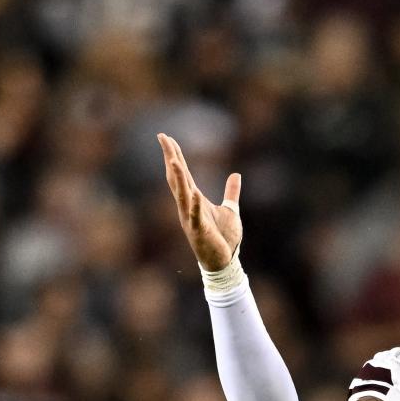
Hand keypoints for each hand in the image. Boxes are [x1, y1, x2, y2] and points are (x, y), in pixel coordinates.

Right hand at [158, 132, 241, 270]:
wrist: (225, 262)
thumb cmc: (224, 238)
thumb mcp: (230, 210)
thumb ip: (231, 192)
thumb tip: (236, 175)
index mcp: (194, 200)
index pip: (183, 174)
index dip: (175, 155)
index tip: (166, 138)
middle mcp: (188, 207)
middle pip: (177, 179)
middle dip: (170, 158)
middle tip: (163, 139)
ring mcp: (191, 219)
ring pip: (182, 195)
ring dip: (178, 178)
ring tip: (173, 160)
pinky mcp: (199, 232)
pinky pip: (196, 217)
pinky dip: (195, 206)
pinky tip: (194, 193)